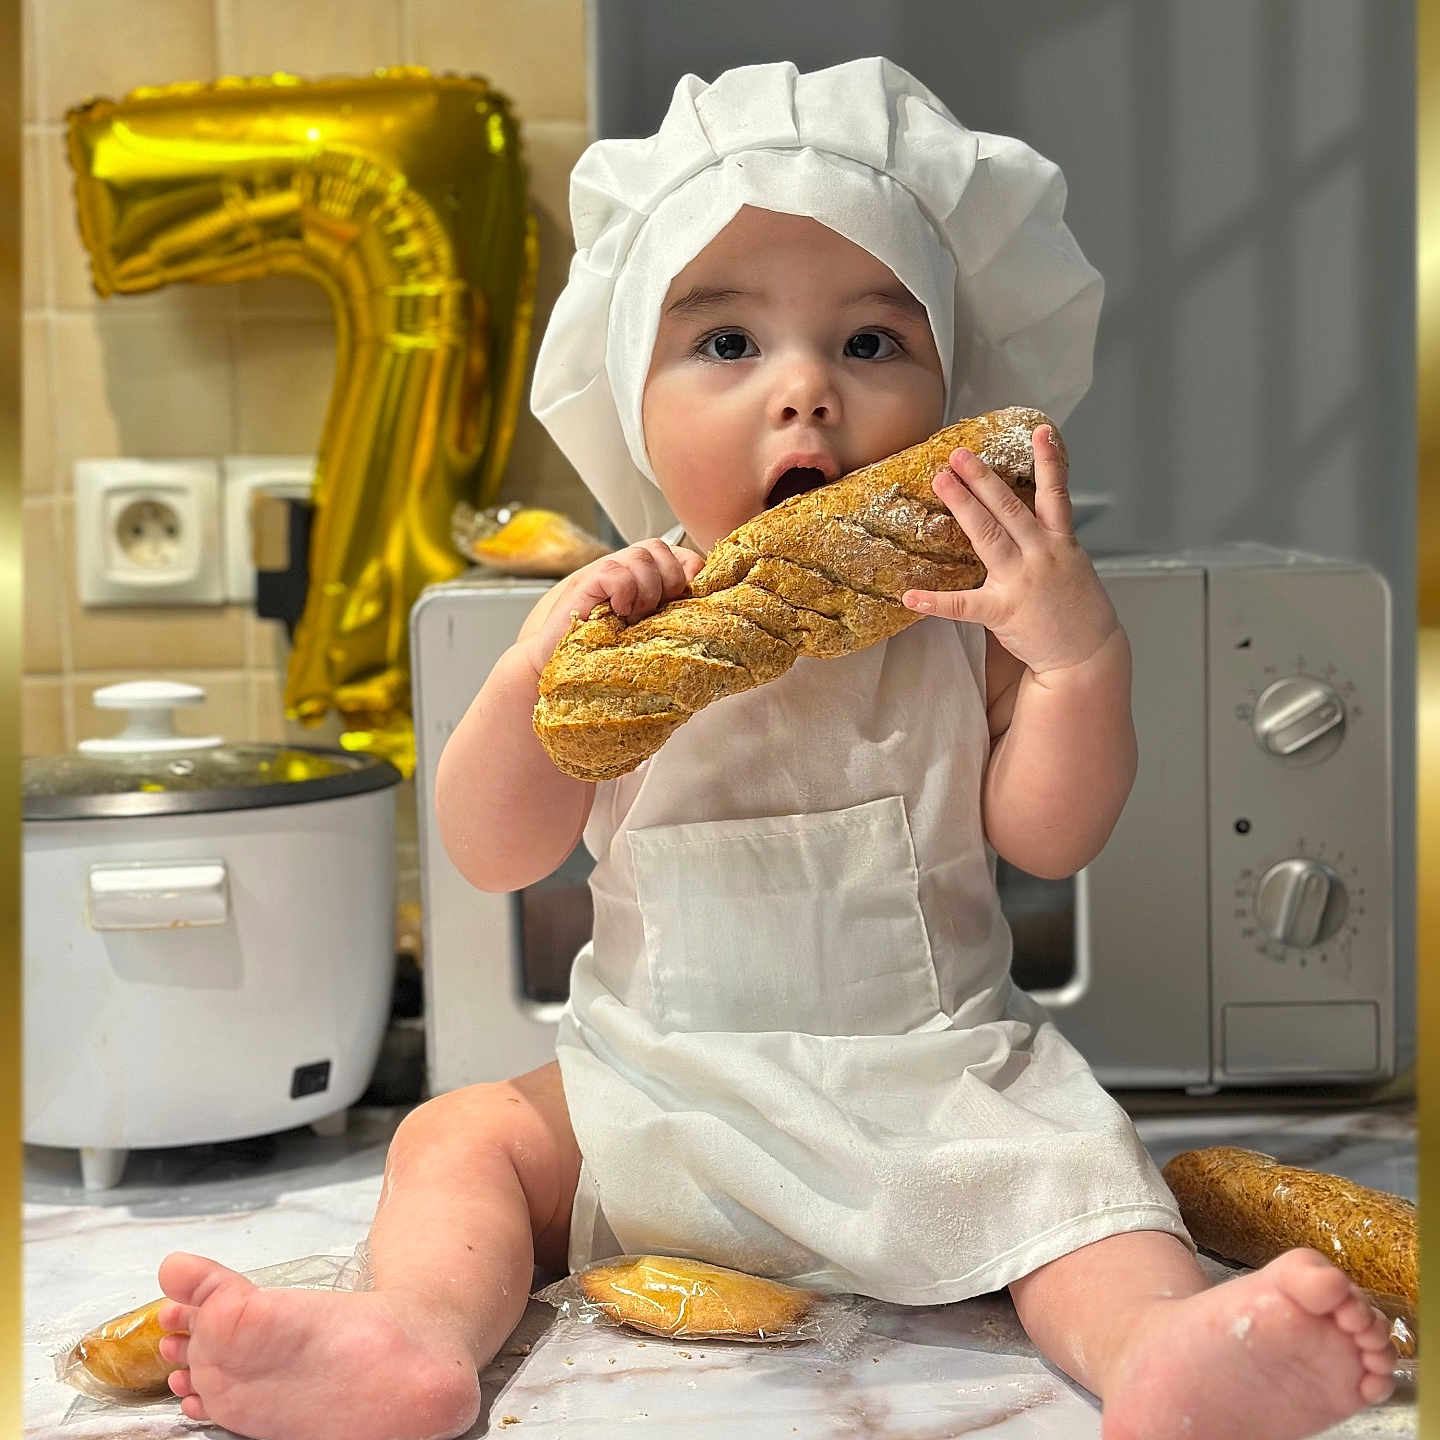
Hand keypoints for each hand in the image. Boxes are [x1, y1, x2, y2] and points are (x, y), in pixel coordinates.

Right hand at [520, 538, 705, 675]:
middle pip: (663, 549)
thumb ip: (672, 612)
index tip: (680, 602)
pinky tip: (617, 612)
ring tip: (631, 617)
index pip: (682, 556)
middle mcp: (626, 569)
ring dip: (646, 591)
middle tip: (653, 613)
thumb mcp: (649, 632)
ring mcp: (606, 572)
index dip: (689, 574)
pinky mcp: (587, 582)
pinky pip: (617, 572)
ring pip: (642, 556)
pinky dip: (624, 592)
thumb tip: (704, 602)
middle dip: (668, 582)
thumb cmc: (605, 654)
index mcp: (646, 579)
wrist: (560, 667)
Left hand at [900, 425, 1119, 674]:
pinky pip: (964, 605)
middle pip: (1009, 508)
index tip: (1040, 431)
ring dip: (963, 506)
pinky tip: (912, 595)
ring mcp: (1022, 581)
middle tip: (958, 454)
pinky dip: (936, 601)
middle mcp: (1042, 554)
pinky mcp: (1004, 611)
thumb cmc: (1075, 610)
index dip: (1049, 461)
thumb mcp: (1071, 564)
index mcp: (1060, 542)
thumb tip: (1020, 518)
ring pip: (989, 536)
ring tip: (941, 482)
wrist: (1086, 655)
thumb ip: (1046, 540)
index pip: (1055, 493)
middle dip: (983, 478)